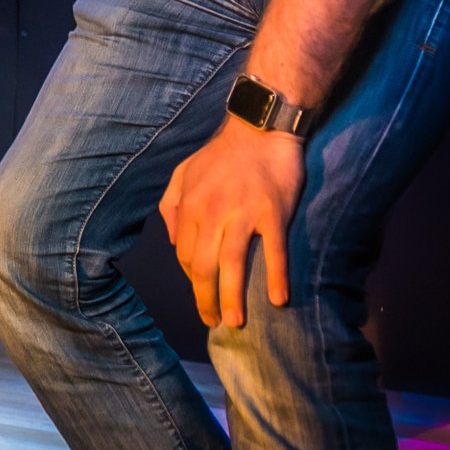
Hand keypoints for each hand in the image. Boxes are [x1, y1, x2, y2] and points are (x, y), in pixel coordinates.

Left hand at [160, 119, 306, 327]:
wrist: (261, 127)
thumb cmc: (222, 153)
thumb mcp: (183, 173)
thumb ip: (171, 206)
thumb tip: (173, 241)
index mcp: (190, 206)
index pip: (185, 256)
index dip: (192, 281)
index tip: (202, 295)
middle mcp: (212, 213)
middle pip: (204, 268)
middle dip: (206, 300)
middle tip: (213, 323)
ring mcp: (244, 214)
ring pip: (233, 266)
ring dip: (233, 299)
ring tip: (235, 323)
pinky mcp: (273, 213)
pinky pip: (274, 252)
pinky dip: (275, 278)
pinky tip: (277, 300)